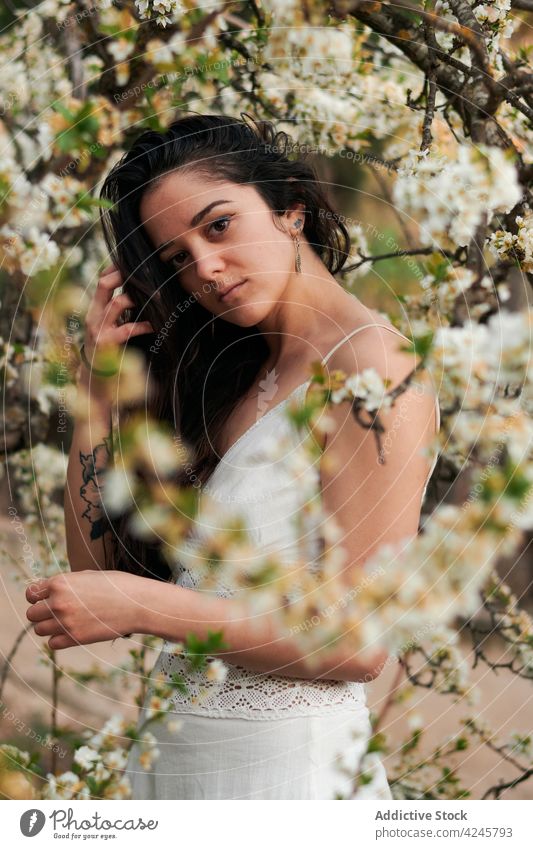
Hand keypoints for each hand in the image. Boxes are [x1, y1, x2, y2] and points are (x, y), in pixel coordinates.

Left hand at [25, 570, 148, 650]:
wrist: (137, 603)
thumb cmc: (115, 585)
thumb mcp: (87, 576)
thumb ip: (65, 584)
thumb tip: (47, 591)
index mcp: (60, 583)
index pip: (31, 593)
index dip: (37, 597)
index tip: (45, 599)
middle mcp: (58, 602)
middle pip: (32, 614)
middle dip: (41, 613)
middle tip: (56, 612)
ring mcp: (66, 621)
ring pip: (39, 630)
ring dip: (49, 627)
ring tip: (65, 622)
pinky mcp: (75, 638)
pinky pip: (52, 643)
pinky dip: (59, 639)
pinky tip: (71, 632)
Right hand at [82, 264, 154, 370]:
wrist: (95, 376)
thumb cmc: (106, 348)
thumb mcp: (106, 326)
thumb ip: (115, 310)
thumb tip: (135, 292)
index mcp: (94, 309)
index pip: (101, 281)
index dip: (114, 269)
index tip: (130, 263)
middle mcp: (94, 315)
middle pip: (104, 284)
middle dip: (122, 275)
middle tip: (143, 274)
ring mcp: (99, 329)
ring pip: (117, 303)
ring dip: (136, 297)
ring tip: (153, 297)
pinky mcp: (107, 344)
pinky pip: (128, 329)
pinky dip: (143, 325)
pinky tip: (155, 325)